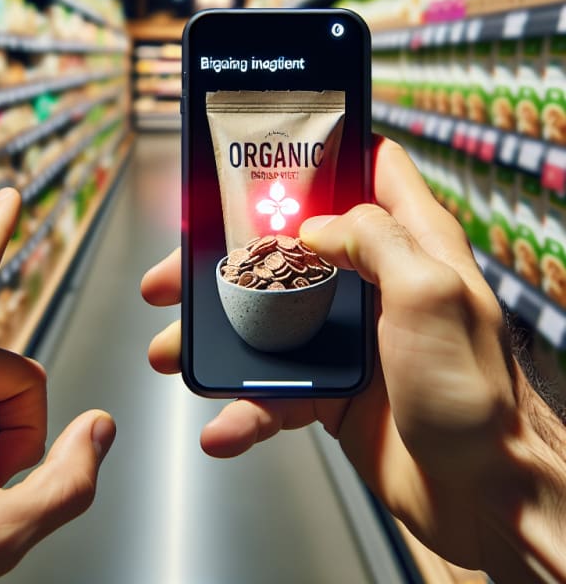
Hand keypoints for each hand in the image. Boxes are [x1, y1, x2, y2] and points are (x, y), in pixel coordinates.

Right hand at [141, 137, 565, 581]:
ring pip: (266, 320)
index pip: (371, 171)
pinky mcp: (329, 388)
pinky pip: (273, 389)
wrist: (481, 498)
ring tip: (172, 353)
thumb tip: (316, 227)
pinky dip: (243, 406)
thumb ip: (375, 240)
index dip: (322, 155)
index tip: (265, 157)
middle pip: (287, 249)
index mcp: (409, 245)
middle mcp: (373, 283)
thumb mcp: (432, 295)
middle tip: (177, 273)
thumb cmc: (474, 396)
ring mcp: (346, 338)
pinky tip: (224, 425)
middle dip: (227, 258)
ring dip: (216, 338)